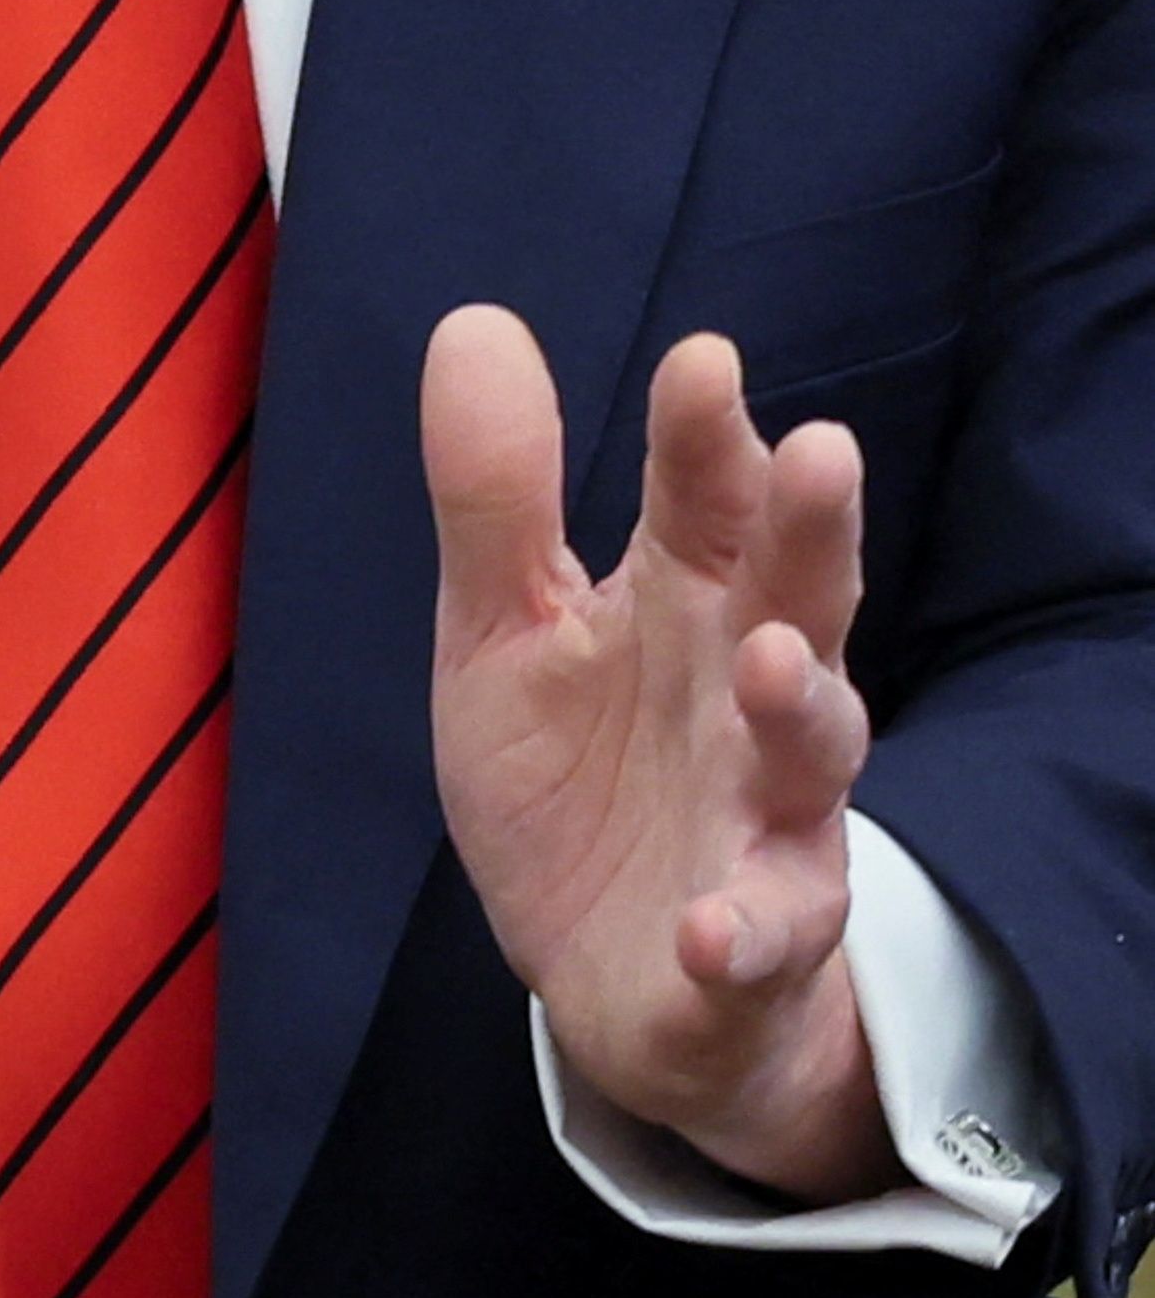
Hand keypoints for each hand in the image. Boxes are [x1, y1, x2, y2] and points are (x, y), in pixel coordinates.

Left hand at [421, 311, 892, 1200]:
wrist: (614, 975)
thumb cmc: (580, 776)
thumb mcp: (505, 629)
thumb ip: (500, 497)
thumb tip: (475, 323)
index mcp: (686, 608)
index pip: (710, 504)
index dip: (707, 436)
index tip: (703, 359)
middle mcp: (747, 698)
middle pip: (800, 602)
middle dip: (815, 536)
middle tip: (823, 451)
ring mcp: (768, 819)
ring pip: (812, 758)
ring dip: (801, 710)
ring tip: (774, 662)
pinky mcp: (756, 937)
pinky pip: (764, 935)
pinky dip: (743, 930)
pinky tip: (708, 926)